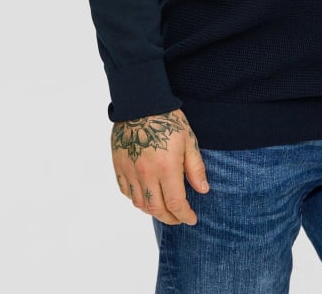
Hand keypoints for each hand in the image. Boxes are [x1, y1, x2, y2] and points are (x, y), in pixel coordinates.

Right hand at [111, 109, 208, 224]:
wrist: (141, 102)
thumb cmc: (168, 119)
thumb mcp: (189, 141)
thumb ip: (195, 168)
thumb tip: (203, 190)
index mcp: (166, 168)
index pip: (175, 203)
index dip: (184, 215)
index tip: (191, 219)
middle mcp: (145, 174)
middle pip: (156, 209)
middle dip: (170, 218)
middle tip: (179, 217)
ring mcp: (129, 171)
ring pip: (139, 203)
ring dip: (153, 210)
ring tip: (164, 208)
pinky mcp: (118, 166)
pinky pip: (125, 191)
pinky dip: (136, 198)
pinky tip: (146, 195)